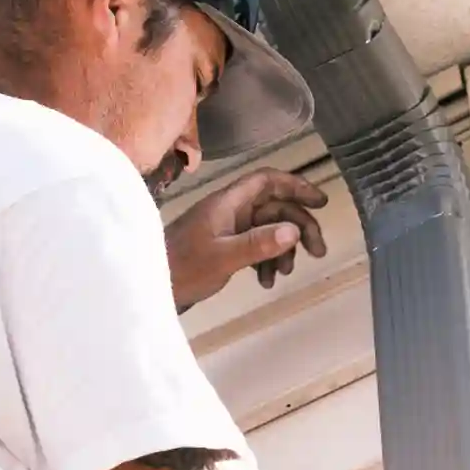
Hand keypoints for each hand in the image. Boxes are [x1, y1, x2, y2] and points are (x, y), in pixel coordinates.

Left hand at [164, 168, 328, 310]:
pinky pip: (256, 247)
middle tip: (318, 251)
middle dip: (299, 227)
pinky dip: (266, 261)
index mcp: (227, 202)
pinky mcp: (224, 248)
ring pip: (268, 229)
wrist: (149, 288)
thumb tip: (293, 230)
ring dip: (283, 249)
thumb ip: (258, 244)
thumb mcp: (222, 257)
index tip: (319, 201)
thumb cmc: (182, 268)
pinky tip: (266, 282)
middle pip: (274, 207)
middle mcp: (229, 211)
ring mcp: (227, 229)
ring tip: (286, 273)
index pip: (267, 181)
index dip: (295, 185)